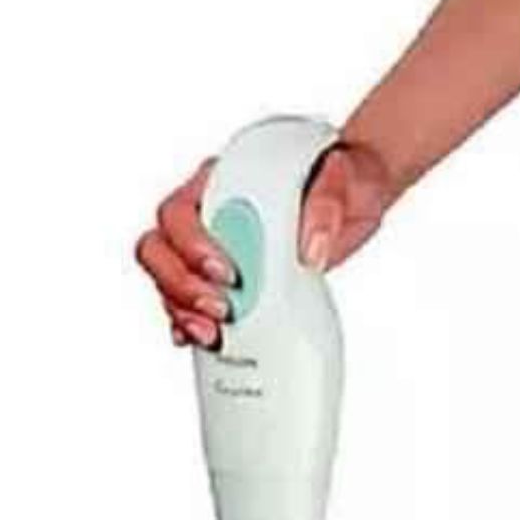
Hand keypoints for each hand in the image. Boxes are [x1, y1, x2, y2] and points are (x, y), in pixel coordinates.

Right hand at [135, 143, 391, 348]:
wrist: (359, 199)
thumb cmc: (345, 178)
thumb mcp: (346, 179)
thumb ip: (327, 206)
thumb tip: (310, 248)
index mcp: (222, 182)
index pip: (179, 213)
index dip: (192, 247)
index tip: (229, 275)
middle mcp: (208, 214)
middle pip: (160, 251)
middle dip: (182, 287)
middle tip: (222, 310)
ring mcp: (212, 248)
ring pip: (168, 281)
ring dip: (184, 311)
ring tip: (215, 334)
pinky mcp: (227, 280)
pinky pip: (190, 304)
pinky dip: (192, 325)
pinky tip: (207, 341)